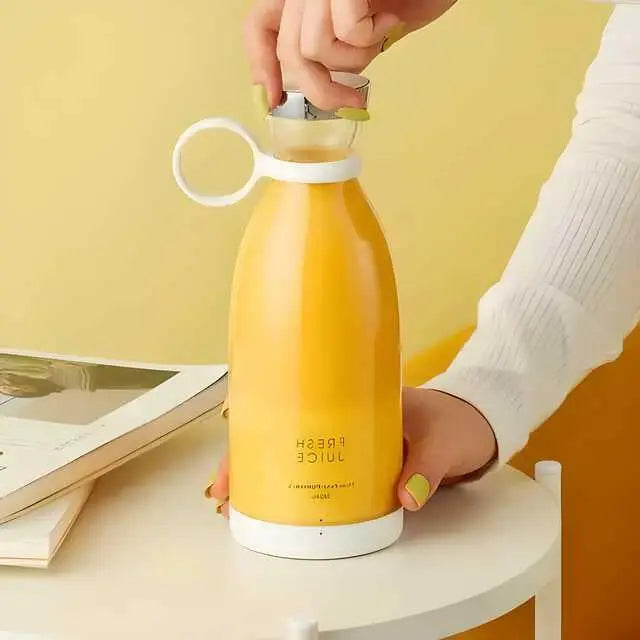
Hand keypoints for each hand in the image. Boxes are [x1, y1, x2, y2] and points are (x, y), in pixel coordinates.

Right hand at [207, 387, 496, 516]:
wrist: (475, 425)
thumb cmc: (456, 423)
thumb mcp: (444, 441)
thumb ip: (427, 467)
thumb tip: (404, 498)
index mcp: (356, 395)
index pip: (297, 399)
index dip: (259, 420)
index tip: (234, 441)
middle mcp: (343, 413)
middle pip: (283, 428)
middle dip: (248, 454)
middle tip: (224, 487)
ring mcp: (347, 437)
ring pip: (294, 449)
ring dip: (264, 472)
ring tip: (236, 502)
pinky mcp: (356, 459)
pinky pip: (318, 469)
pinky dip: (295, 485)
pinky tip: (277, 506)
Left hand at [244, 0, 458, 111]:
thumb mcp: (364, 25)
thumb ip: (335, 48)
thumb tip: (316, 87)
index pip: (260, 27)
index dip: (261, 66)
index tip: (273, 98)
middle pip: (290, 51)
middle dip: (320, 88)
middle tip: (350, 101)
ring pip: (315, 48)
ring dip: (354, 58)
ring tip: (381, 33)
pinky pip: (347, 31)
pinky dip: (373, 36)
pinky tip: (390, 18)